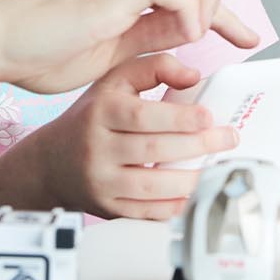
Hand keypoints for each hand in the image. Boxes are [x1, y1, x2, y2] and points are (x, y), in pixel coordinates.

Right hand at [34, 53, 239, 219]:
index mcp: (100, 112)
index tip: (209, 116)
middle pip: (152, 149)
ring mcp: (101, 182)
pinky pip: (147, 212)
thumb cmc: (90, 118)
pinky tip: (195, 193)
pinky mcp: (108, 208)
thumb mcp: (113, 81)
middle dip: (197, 145)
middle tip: (228, 139)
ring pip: (152, 185)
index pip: (141, 116)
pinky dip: (175, 206)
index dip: (178, 117)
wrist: (50, 163)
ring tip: (216, 168)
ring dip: (191, 179)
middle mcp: (97, 147)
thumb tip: (194, 77)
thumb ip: (153, 68)